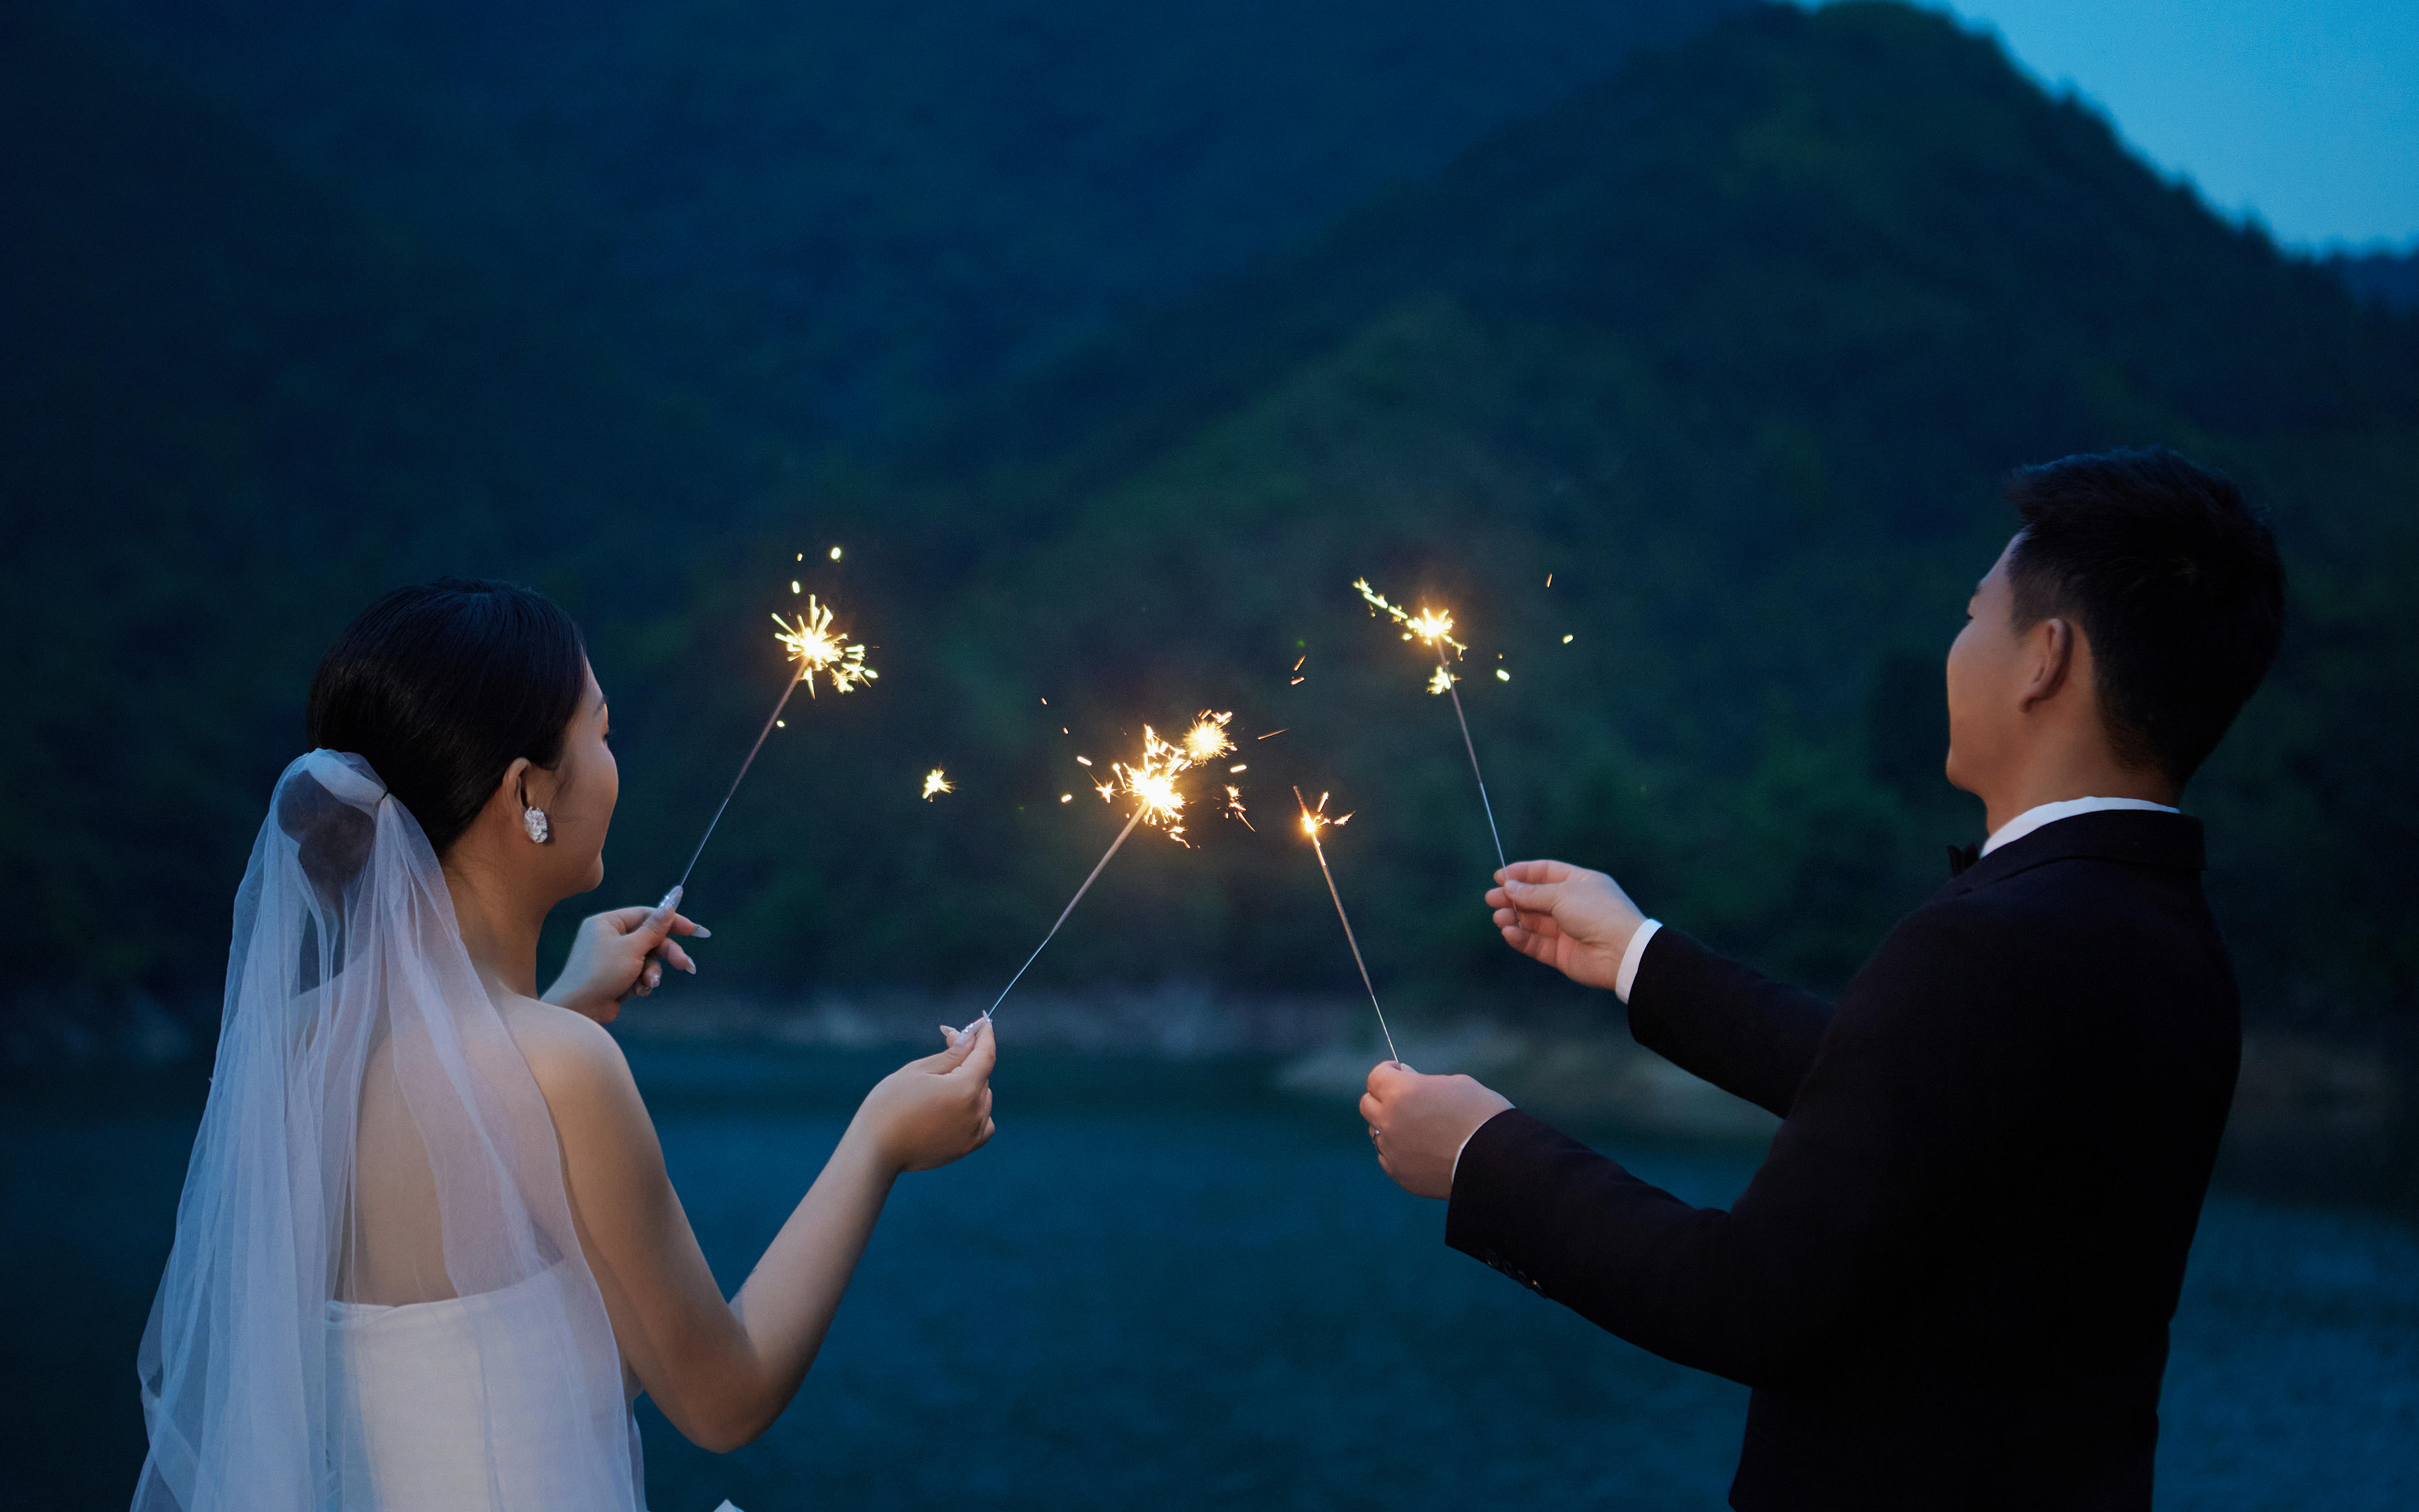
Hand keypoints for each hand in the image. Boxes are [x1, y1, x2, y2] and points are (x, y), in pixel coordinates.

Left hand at [544, 890, 708, 1022]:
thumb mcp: (632, 948)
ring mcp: (612, 958)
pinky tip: (637, 991)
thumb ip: (655, 928)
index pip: (646, 915)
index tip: (693, 930)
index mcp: (607, 922)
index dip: (671, 921)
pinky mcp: (616, 977)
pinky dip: (641, 982)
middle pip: (649, 939)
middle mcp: (609, 937)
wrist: (579, 1009)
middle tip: (685, 964)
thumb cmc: (601, 972)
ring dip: (651, 972)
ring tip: (648, 983)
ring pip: (647, 959)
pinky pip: (639, 973)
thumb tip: (671, 904)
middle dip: (666, 953)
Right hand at [852, 1018, 997, 1174]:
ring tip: (942, 1081)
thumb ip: (951, 1054)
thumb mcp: (919, 1071)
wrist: (875, 1150)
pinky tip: (959, 1106)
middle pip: (982, 1075)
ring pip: (984, 1098)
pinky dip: (977, 1110)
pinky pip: (984, 1123)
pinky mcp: (966, 1147)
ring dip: (972, 1084)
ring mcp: (973, 1133)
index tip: (983, 1020)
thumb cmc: (890, 1105)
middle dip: (969, 1057)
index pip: (986, 1054)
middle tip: (948, 1042)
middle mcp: (975, 1112)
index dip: (985, 1034)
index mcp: (965, 1089)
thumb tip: (970, 1038)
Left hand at [1359, 1061, 1511, 1199]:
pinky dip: (1397, 1150)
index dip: (1389, 1072)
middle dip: (1383, 1098)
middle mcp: (1389, 1122)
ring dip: (1390, 1126)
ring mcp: (1392, 1151)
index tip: (1400, 1072)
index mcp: (1400, 1093)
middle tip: (1404, 1099)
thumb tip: (1407, 1081)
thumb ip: (1423, 1083)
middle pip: (1368, 1105)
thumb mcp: (1454, 1084)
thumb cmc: (1481, 1114)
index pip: (1376, 1077)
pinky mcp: (1400, 1175)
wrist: (1498, 1160)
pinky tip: (1419, 1149)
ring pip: (1376, 1132)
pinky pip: (1387, 1157)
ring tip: (1417, 1127)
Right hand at [1484, 860, 1645, 992]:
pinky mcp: (1563, 953)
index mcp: (1581, 883)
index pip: (1547, 872)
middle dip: (1513, 898)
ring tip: (1499, 917)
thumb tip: (1509, 887)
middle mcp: (1574, 905)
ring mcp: (1568, 930)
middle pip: (1537, 898)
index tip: (1499, 876)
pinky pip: (1537, 944)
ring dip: (1515, 918)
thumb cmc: (1597, 913)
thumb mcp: (1563, 894)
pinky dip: (1522, 938)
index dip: (1523, 873)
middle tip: (1491, 899)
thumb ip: (1533, 892)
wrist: (1620, 951)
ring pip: (1534, 922)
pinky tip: (1509, 933)